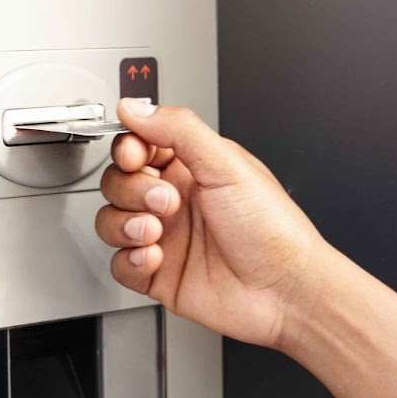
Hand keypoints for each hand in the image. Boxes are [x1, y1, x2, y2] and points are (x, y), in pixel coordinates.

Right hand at [96, 98, 330, 349]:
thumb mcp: (227, 165)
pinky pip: (119, 264)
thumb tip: (135, 106)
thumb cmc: (273, 230)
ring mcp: (165, 238)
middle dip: (132, 190)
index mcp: (192, 168)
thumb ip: (178, 129)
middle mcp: (175, 201)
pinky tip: (155, 258)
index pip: (139, 146)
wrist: (285, 290)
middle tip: (165, 202)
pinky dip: (130, 261)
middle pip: (118, 182)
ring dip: (125, 225)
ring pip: (111, 222)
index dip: (129, 149)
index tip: (136, 157)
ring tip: (155, 232)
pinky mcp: (158, 275)